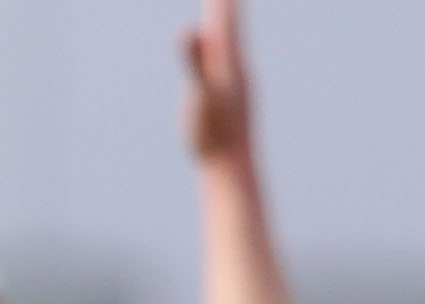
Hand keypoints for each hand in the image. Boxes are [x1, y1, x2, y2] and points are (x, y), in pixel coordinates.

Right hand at [180, 0, 254, 169]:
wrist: (231, 166)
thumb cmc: (213, 132)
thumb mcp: (200, 93)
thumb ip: (195, 62)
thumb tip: (190, 30)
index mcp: (227, 61)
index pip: (225, 20)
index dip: (221, 0)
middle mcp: (235, 67)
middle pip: (230, 27)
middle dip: (224, 4)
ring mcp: (232, 83)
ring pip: (229, 44)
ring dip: (225, 24)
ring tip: (223, 9)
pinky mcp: (227, 97)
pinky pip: (223, 63)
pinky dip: (219, 50)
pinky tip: (217, 53)